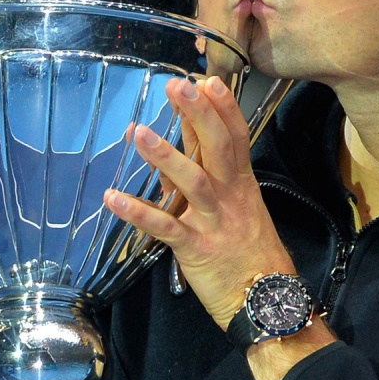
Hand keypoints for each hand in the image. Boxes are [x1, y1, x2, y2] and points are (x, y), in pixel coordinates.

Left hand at [104, 75, 298, 332]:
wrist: (266, 300)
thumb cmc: (251, 254)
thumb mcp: (238, 210)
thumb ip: (209, 179)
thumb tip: (179, 147)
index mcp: (242, 185)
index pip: (236, 137)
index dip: (223, 108)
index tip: (208, 79)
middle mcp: (230, 197)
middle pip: (218, 148)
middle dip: (199, 115)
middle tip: (179, 86)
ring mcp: (214, 222)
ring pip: (192, 182)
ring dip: (165, 156)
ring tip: (138, 132)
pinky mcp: (196, 248)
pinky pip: (165, 227)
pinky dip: (138, 213)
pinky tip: (112, 199)